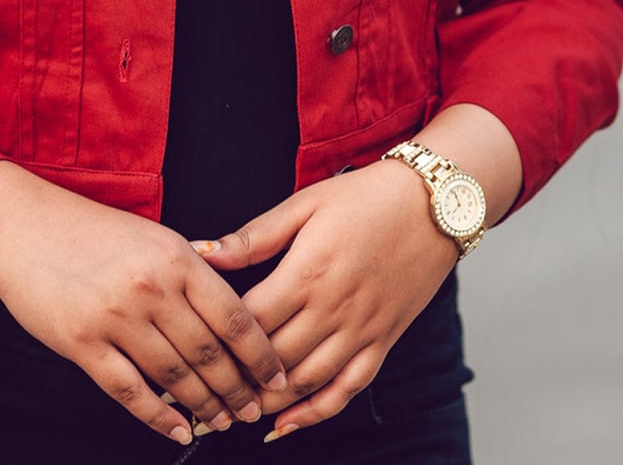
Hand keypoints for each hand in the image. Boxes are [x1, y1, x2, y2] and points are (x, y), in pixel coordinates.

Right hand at [0, 162, 287, 444]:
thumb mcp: (153, 237)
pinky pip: (129, 391)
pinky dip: (158, 417)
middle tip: (253, 410)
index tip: (278, 377)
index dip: (261, 355)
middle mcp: (151, 288)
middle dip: (239, 390)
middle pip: (210, 354)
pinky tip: (177, 430)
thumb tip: (232, 319)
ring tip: (222, 423)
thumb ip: (191, 273)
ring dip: (204, 407)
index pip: (234, 316)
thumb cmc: (90, 231)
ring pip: (175, 377)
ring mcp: (115, 318)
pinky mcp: (82, 344)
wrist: (22, 226)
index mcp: (176, 258)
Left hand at [193, 160, 457, 440]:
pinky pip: (347, 390)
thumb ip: (253, 236)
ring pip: (305, 382)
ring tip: (232, 411)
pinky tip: (287, 425)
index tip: (188, 347)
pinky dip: (315, 413)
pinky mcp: (382, 342)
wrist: (433, 204)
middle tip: (199, 389)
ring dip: (267, 403)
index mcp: (308, 272)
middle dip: (233, 378)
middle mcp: (334, 309)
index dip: (216, 338)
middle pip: (272, 359)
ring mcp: (361, 331)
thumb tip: (203, 253)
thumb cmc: (366, 197)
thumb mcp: (305, 203)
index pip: (249, 320)